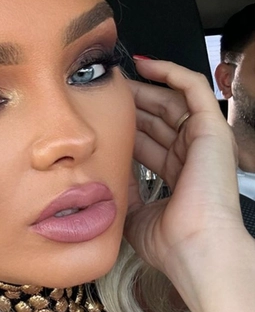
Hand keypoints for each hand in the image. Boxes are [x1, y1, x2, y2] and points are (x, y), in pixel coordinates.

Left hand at [125, 58, 244, 278]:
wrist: (194, 247)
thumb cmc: (169, 242)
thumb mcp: (134, 213)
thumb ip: (125, 190)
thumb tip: (107, 171)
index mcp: (178, 176)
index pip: (149, 141)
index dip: (126, 127)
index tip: (100, 116)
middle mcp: (192, 156)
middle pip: (158, 118)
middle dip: (131, 104)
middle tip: (103, 93)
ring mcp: (203, 141)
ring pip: (171, 100)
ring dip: (143, 87)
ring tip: (116, 78)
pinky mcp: (212, 128)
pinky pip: (193, 87)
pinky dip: (170, 71)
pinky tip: (144, 64)